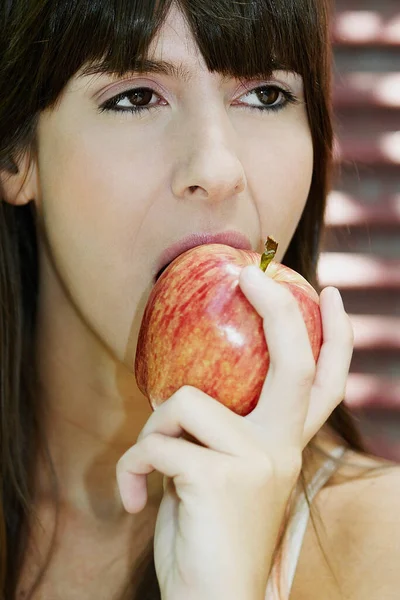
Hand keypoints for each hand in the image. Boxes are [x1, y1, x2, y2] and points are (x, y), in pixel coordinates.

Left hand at [117, 266, 353, 599]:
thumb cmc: (210, 532)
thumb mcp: (226, 474)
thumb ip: (225, 433)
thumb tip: (189, 391)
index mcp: (286, 444)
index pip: (325, 382)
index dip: (335, 336)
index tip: (328, 293)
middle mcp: (281, 447)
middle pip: (294, 361)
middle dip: (277, 308)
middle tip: (253, 275)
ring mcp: (255, 461)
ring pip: (185, 400)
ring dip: (152, 427)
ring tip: (149, 467)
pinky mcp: (220, 478)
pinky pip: (154, 442)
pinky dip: (132, 466)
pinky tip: (135, 498)